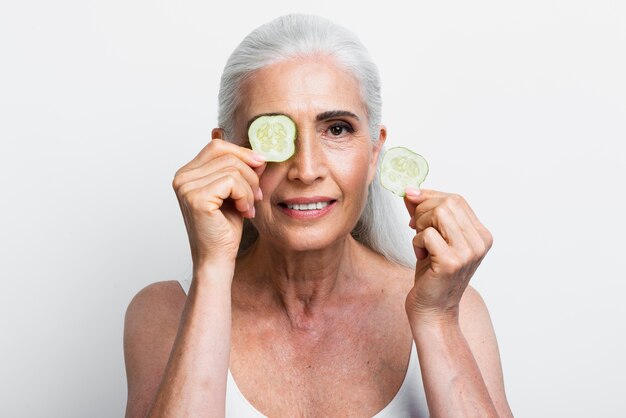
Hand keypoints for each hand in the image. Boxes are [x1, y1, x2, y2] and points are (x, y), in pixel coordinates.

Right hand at [172, 138, 265, 268]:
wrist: (217, 258)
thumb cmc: (225, 228)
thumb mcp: (233, 191)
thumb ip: (237, 168)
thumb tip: (253, 150)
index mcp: (187, 173)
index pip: (217, 146)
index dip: (242, 152)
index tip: (260, 165)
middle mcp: (182, 177)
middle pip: (226, 154)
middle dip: (250, 174)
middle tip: (257, 195)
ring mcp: (186, 187)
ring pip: (233, 168)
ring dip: (249, 189)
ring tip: (248, 207)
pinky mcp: (196, 198)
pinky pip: (232, 181)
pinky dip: (245, 196)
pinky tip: (244, 211)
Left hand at [403, 188, 492, 325]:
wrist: (433, 309)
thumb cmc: (432, 274)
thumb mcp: (432, 238)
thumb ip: (425, 213)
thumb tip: (410, 191)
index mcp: (481, 235)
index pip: (457, 199)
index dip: (431, 195)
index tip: (412, 197)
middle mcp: (479, 242)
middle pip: (447, 203)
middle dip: (423, 210)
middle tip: (415, 227)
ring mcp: (468, 252)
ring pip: (437, 214)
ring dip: (420, 226)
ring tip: (421, 244)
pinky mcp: (451, 262)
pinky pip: (426, 234)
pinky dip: (416, 242)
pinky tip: (421, 257)